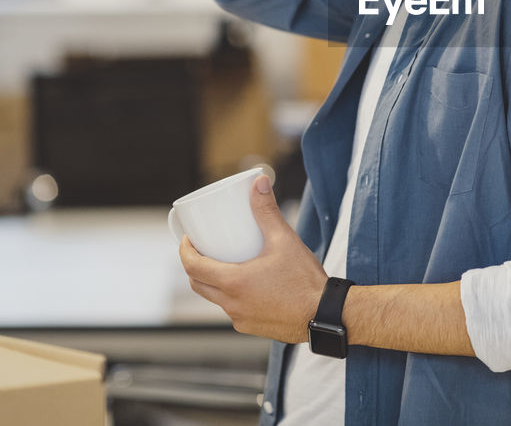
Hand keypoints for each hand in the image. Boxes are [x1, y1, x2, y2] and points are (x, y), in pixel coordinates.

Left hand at [179, 175, 327, 342]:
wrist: (325, 315)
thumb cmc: (305, 281)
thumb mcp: (284, 240)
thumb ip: (267, 211)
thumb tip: (258, 183)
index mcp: (233, 283)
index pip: (193, 267)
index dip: (185, 251)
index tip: (187, 240)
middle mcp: (231, 304)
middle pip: (198, 285)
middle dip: (195, 266)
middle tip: (202, 250)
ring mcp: (241, 318)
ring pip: (216, 299)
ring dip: (215, 282)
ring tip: (227, 264)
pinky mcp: (252, 327)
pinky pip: (234, 310)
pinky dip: (233, 296)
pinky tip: (249, 286)